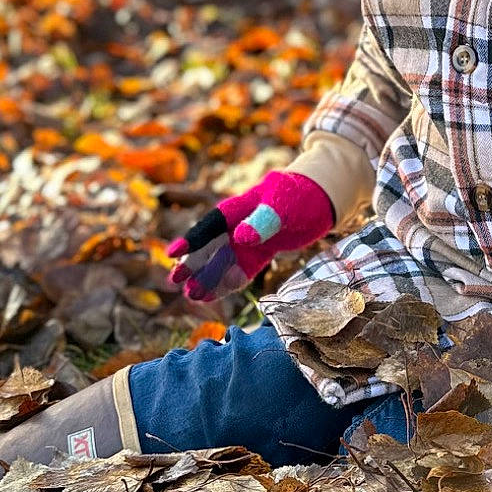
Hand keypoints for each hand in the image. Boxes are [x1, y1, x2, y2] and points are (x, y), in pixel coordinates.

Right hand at [165, 169, 333, 301]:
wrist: (319, 199)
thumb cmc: (299, 194)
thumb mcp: (283, 204)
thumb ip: (263, 220)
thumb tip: (241, 238)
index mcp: (239, 208)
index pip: (211, 225)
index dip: (192, 240)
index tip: (172, 254)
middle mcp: (238, 226)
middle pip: (210, 247)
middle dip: (192, 264)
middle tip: (173, 282)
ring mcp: (248, 241)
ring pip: (223, 263)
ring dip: (207, 279)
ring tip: (192, 296)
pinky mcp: (260, 254)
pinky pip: (241, 271)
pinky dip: (228, 283)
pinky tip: (213, 296)